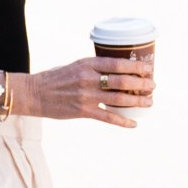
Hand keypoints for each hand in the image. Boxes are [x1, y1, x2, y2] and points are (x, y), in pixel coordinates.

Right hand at [7, 52, 150, 127]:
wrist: (34, 93)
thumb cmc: (56, 78)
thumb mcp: (75, 66)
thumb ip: (94, 67)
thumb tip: (118, 69)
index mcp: (87, 64)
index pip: (118, 63)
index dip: (136, 66)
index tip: (148, 68)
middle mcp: (88, 79)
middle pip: (122, 81)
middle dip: (142, 84)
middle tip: (153, 86)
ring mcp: (86, 96)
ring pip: (119, 100)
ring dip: (137, 101)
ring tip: (149, 102)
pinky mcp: (82, 111)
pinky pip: (108, 117)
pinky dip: (123, 121)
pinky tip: (133, 124)